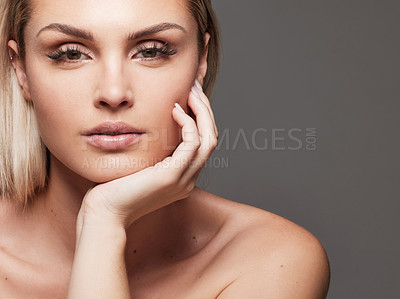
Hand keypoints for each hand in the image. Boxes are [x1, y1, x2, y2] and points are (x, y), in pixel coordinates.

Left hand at [77, 80, 217, 230]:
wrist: (104, 214)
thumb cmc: (114, 189)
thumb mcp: (138, 165)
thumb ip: (151, 151)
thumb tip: (150, 128)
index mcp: (182, 177)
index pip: (202, 143)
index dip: (200, 117)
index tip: (190, 95)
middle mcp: (188, 179)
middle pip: (211, 138)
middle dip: (205, 110)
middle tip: (194, 87)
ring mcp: (183, 179)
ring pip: (209, 139)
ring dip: (202, 112)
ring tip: (190, 92)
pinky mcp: (172, 176)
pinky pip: (193, 144)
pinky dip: (188, 123)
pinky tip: (174, 109)